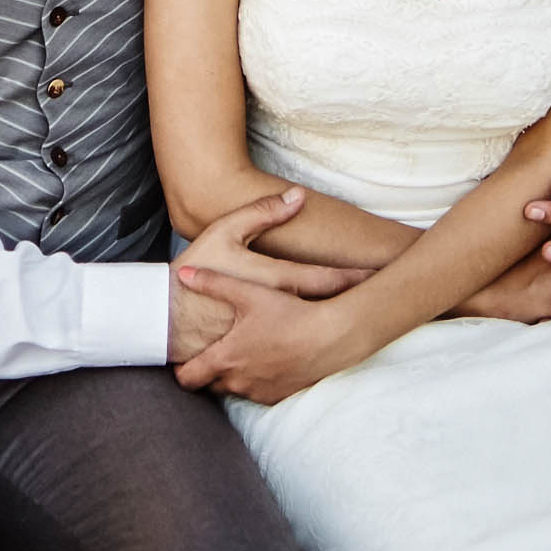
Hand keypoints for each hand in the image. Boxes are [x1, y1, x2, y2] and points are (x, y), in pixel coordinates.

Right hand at [166, 187, 367, 363]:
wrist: (164, 315)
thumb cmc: (194, 271)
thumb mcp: (224, 231)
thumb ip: (261, 212)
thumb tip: (297, 196)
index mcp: (272, 281)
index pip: (323, 279)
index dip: (353, 276)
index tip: (380, 272)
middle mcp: (275, 312)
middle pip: (326, 307)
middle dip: (357, 301)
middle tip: (386, 295)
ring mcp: (268, 336)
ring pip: (312, 333)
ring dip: (340, 328)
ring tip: (369, 323)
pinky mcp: (257, 354)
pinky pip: (291, 353)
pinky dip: (313, 349)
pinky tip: (328, 344)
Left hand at [173, 263, 365, 403]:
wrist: (331, 337)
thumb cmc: (289, 314)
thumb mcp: (249, 293)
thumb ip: (213, 283)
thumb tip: (183, 273)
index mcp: (225, 359)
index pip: (187, 378)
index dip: (180, 369)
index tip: (182, 357)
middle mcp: (239, 382)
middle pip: (209, 384)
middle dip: (207, 370)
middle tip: (213, 349)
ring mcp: (259, 393)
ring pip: (234, 388)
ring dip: (233, 375)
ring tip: (241, 351)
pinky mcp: (278, 397)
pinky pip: (256, 393)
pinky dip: (255, 380)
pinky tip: (265, 359)